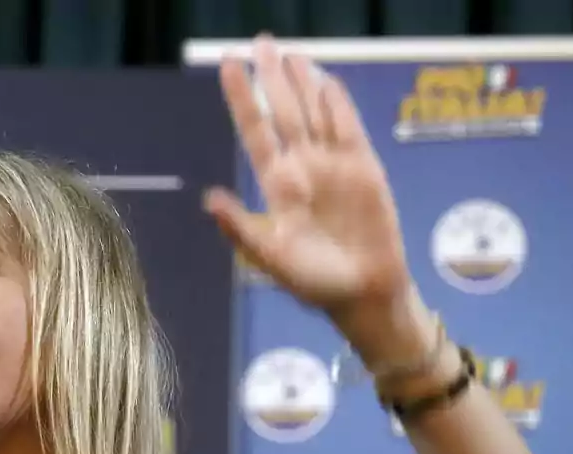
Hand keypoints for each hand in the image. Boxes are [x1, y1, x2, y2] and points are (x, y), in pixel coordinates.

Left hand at [205, 34, 413, 320]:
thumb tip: (209, 200)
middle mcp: (301, 168)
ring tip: (289, 52)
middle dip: (271, 77)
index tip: (228, 65)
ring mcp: (332, 164)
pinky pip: (348, 127)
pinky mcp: (363, 168)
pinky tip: (325, 80)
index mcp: (276, 185)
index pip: (256, 131)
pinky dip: (337, 103)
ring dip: (303, 82)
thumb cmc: (313, 280)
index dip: (242, 98)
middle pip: (284, 112)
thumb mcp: (270, 256)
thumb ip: (240, 228)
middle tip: (261, 41)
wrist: (362, 293)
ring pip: (315, 112)